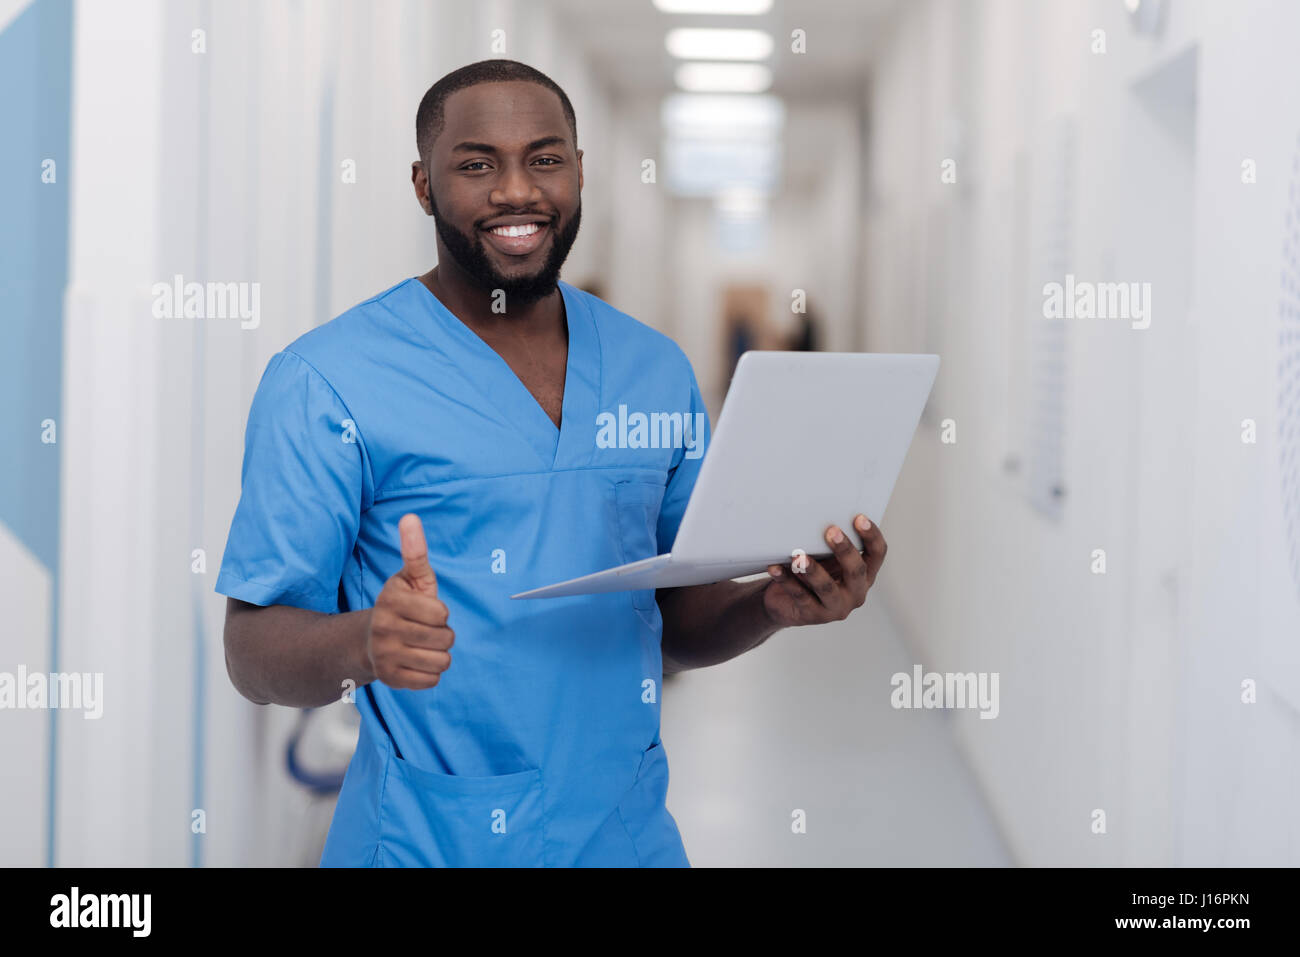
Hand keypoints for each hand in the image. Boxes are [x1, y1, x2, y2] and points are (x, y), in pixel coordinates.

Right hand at [364, 513, 454, 689]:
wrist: (369, 641)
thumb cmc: (402, 605)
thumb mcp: (410, 578)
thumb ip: (415, 551)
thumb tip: (410, 517)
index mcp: (391, 600)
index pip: (441, 613)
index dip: (440, 612)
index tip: (426, 611)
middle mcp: (384, 628)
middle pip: (445, 638)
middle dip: (443, 634)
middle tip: (425, 630)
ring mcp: (385, 656)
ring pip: (442, 661)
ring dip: (438, 654)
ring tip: (422, 646)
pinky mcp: (390, 680)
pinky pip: (432, 680)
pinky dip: (430, 673)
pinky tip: (415, 661)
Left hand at [761, 514, 886, 628]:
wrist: (785, 603)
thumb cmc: (811, 574)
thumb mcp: (826, 559)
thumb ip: (830, 545)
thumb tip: (819, 519)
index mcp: (864, 575)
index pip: (876, 554)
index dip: (871, 536)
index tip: (859, 518)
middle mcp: (855, 593)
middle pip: (856, 571)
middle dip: (844, 550)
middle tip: (831, 531)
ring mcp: (835, 607)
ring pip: (827, 587)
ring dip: (812, 570)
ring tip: (799, 557)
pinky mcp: (812, 615)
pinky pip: (799, 596)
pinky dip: (786, 580)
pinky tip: (775, 568)